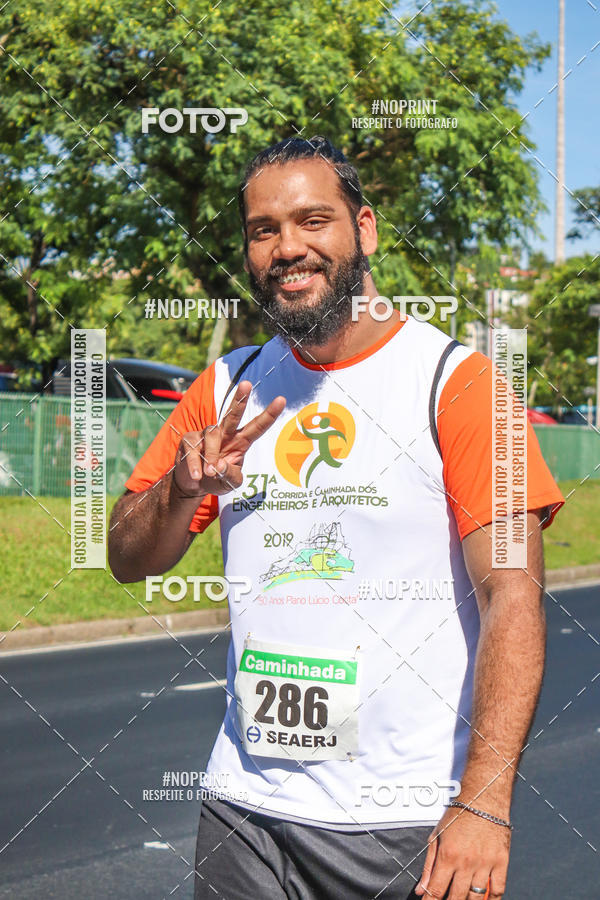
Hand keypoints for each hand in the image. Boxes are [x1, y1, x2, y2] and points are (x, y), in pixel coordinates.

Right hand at [172, 380, 285, 497]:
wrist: (193, 483)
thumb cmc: (216, 478)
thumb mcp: (229, 483)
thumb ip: (230, 475)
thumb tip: (220, 464)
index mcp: (241, 441)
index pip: (257, 426)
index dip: (269, 414)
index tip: (281, 400)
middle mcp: (225, 434)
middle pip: (233, 414)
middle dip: (240, 399)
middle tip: (247, 384)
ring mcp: (207, 435)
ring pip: (212, 435)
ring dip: (211, 456)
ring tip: (210, 473)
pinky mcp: (190, 439)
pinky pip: (193, 448)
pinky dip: (195, 464)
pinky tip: (197, 475)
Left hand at [415, 805, 509, 899]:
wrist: (483, 798)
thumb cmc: (459, 814)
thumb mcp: (437, 836)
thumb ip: (429, 865)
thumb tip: (421, 889)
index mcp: (448, 855)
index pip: (436, 890)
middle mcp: (466, 862)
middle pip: (456, 897)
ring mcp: (485, 863)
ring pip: (477, 897)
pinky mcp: (501, 861)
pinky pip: (498, 890)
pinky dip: (492, 899)